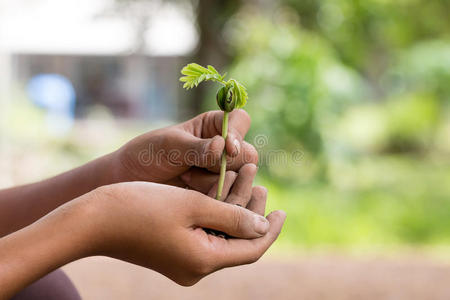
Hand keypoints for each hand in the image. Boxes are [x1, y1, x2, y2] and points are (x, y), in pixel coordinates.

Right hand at [87, 179, 283, 285]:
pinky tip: (221, 195)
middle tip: (260, 184)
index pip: (251, 250)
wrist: (93, 219)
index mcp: (203, 261)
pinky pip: (205, 237)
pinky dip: (216, 217)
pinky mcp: (172, 254)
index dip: (270, 230)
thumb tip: (261, 227)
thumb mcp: (193, 205)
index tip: (283, 210)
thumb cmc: (142, 206)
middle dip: (251, 213)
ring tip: (244, 181)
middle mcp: (195, 269)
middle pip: (236, 243)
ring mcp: (182, 264)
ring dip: (233, 211)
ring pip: (221, 238)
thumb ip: (232, 216)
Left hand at [113, 110, 257, 187]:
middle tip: (195, 170)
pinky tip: (190, 194)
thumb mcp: (171, 147)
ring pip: (240, 179)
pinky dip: (214, 199)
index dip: (238, 135)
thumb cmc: (148, 155)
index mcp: (213, 126)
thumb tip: (223, 146)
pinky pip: (230, 198)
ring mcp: (222, 172)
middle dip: (226, 166)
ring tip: (186, 180)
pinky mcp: (218, 194)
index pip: (240, 121)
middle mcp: (223, 148)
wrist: (132, 183)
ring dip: (215, 184)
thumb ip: (197, 148)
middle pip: (247, 155)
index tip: (228, 149)